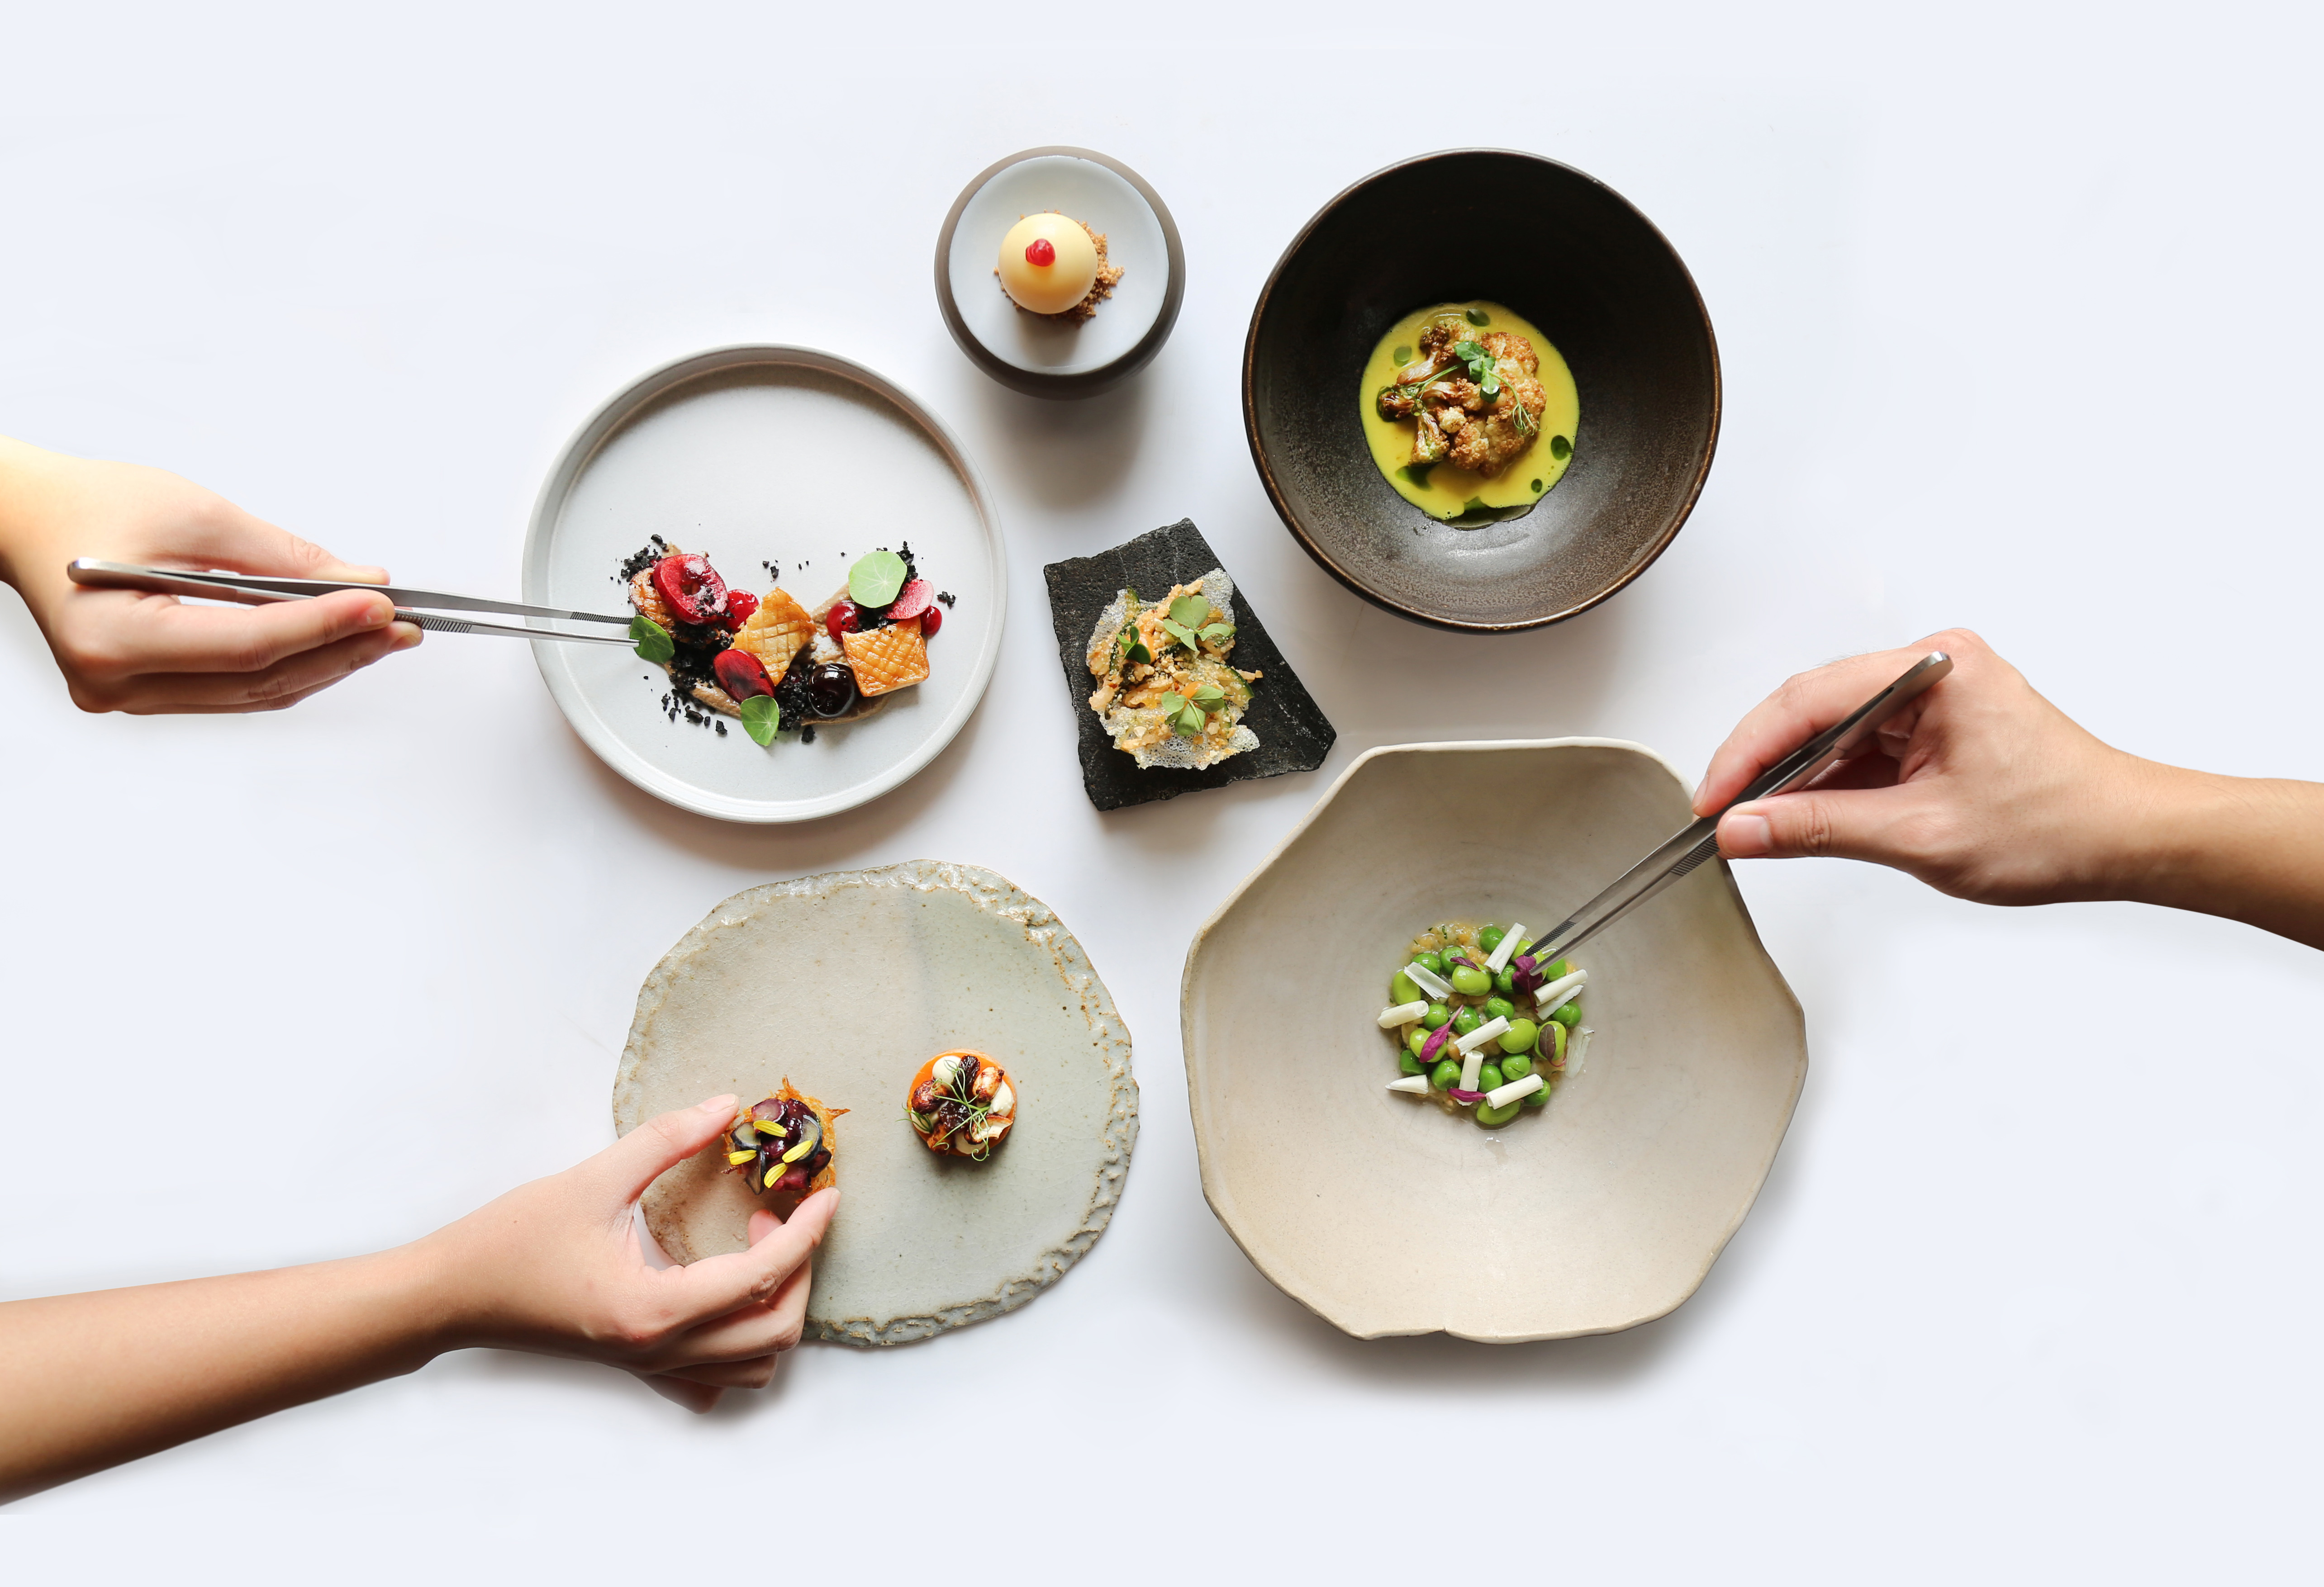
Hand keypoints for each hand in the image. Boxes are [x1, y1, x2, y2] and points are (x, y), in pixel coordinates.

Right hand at [0, 436, 419, 712]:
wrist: (31, 519)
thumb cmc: (92, 505)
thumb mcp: (194, 513)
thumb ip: (280, 556)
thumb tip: (358, 581)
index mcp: (113, 636)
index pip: (248, 644)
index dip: (324, 626)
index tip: (383, 604)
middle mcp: (114, 681)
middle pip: (258, 678)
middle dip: (340, 649)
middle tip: (402, 624)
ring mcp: (128, 696)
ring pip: (254, 692)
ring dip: (325, 663)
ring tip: (382, 633)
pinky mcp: (146, 693)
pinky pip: (236, 688)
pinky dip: (290, 665)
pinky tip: (334, 643)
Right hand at [419, 1095, 836, 1412]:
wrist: (449, 1296)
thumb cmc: (511, 1238)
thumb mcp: (593, 1177)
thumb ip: (666, 1139)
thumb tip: (728, 1106)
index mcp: (655, 1309)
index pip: (763, 1276)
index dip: (808, 1232)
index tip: (829, 1192)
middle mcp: (660, 1350)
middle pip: (775, 1331)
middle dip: (799, 1269)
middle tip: (779, 1211)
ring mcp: (649, 1367)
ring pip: (754, 1365)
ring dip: (775, 1308)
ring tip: (754, 1248)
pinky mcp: (636, 1367)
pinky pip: (713, 1380)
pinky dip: (741, 1348)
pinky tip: (727, 1296)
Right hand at [1693, 628, 2152, 906]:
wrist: (2128, 841)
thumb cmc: (2059, 825)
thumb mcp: (1922, 835)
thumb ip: (1820, 829)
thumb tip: (1743, 828)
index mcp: (1936, 669)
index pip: (1808, 700)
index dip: (1747, 754)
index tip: (1713, 800)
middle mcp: (1933, 668)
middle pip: (1813, 708)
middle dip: (1763, 767)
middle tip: (1724, 818)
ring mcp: (1933, 695)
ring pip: (1832, 731)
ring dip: (1796, 780)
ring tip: (1761, 827)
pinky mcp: (1934, 724)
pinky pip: (1860, 747)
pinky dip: (1830, 785)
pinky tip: (1805, 818)